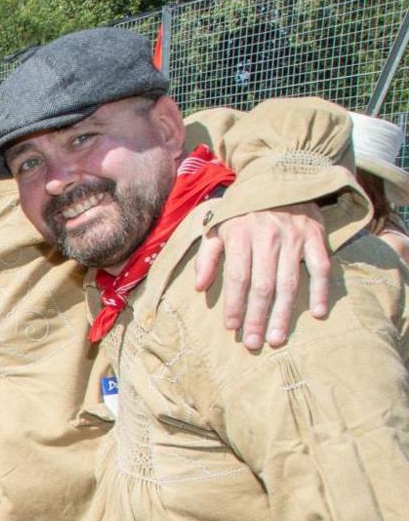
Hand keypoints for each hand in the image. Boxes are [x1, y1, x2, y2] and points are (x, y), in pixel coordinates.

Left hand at [194, 203, 330, 350]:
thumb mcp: (217, 226)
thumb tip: (199, 288)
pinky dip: (321, 291)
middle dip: (257, 317)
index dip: (234, 304)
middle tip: (253, 343)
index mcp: (241, 234)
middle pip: (263, 285)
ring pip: (289, 282)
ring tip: (278, 338)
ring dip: (284, 313)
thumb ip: (207, 256)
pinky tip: (318, 314)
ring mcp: (295, 237)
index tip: (231, 328)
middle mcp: (268, 237)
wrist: (280, 177)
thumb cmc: (243, 210)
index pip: (237, 277)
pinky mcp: (316, 236)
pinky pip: (321, 267)